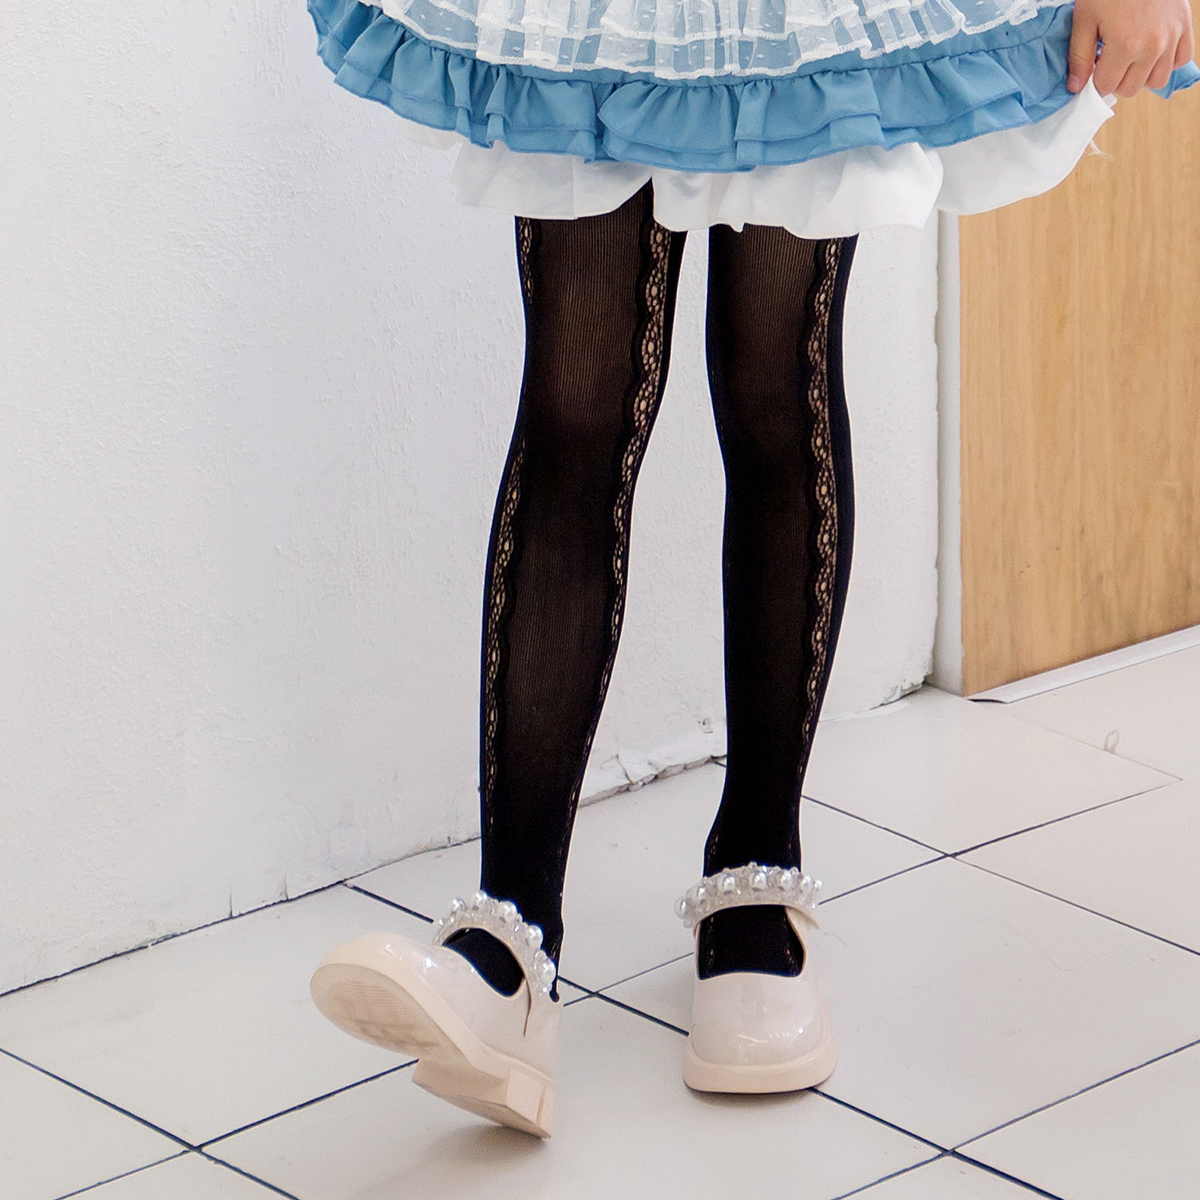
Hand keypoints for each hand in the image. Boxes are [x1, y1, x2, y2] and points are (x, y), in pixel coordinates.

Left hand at [1067, 0, 1194, 96]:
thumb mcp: (1084, 19)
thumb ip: (1079, 56)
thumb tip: (1076, 87)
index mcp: (1125, 45)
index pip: (1106, 88)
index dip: (1095, 82)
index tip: (1094, 69)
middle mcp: (1152, 46)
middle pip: (1130, 89)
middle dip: (1116, 81)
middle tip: (1110, 61)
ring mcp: (1172, 36)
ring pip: (1157, 81)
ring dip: (1141, 76)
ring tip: (1130, 58)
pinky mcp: (1184, 25)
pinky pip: (1181, 59)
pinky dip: (1167, 62)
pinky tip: (1152, 53)